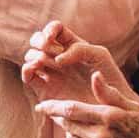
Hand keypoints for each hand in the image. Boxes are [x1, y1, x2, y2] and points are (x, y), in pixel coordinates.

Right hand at [21, 20, 138, 106]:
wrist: (112, 108)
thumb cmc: (111, 80)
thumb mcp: (100, 55)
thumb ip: (80, 49)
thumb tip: (57, 60)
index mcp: (73, 47)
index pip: (55, 29)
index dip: (50, 29)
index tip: (52, 37)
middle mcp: (59, 59)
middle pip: (38, 39)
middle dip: (39, 40)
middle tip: (50, 48)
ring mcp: (51, 74)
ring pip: (31, 56)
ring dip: (36, 55)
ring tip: (51, 64)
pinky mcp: (45, 90)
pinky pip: (28, 75)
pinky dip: (27, 69)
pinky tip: (36, 70)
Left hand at [36, 72, 138, 137]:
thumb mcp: (134, 108)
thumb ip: (110, 93)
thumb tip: (94, 74)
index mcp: (109, 117)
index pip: (71, 110)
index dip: (53, 107)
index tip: (41, 106)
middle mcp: (101, 136)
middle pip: (68, 125)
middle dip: (61, 120)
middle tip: (60, 115)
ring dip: (76, 135)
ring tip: (93, 134)